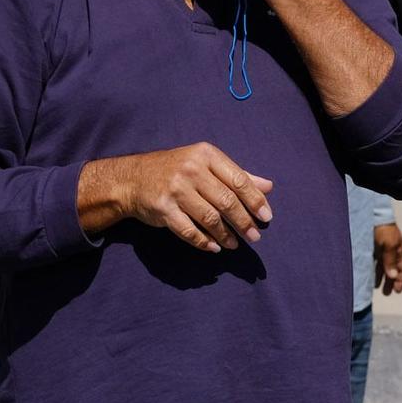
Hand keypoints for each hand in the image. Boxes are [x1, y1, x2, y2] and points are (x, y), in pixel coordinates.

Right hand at [83, 142, 276, 251]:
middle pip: (226, 201)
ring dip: (226, 235)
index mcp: (206, 155)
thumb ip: (237, 175)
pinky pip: (189, 231)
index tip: (267, 217)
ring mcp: (176, 190)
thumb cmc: (176, 170)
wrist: (133, 178)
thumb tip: (268, 187)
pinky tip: (214, 247)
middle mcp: (191, 170)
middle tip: (255, 236)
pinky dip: (204, 242)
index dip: (255, 200)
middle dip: (243, 222)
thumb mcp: (205, 164)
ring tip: (236, 244)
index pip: (238, 180)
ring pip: (209, 218)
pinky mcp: (163, 209)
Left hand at [375, 222, 401, 294]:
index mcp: (399, 250)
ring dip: (381, 276)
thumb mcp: (388, 245)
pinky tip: (368, 274)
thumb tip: (393, 276)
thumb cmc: (383, 229)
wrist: (373, 213)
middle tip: (387, 293)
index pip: (401, 268)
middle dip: (390, 281)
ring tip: (377, 286)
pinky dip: (373, 268)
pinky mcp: (373, 245)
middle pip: (392, 268)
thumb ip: (390, 261)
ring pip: (382, 265)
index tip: (398, 291)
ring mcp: (382, 248)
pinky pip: (374, 260)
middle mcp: (391, 250)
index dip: (400, 280)